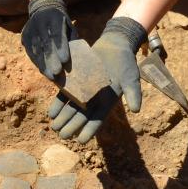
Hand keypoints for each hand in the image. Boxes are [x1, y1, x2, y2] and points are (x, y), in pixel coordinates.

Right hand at [21, 0, 75, 78]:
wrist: (43, 8)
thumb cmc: (60, 21)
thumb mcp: (68, 25)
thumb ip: (71, 37)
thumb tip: (77, 55)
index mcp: (53, 18)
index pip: (57, 34)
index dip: (61, 48)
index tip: (65, 61)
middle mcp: (40, 23)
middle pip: (46, 44)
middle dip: (52, 59)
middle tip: (57, 72)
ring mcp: (31, 30)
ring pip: (37, 49)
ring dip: (44, 64)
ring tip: (51, 76)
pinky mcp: (25, 36)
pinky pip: (30, 52)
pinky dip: (37, 62)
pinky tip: (44, 71)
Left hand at [44, 17, 146, 143]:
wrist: (114, 47)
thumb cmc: (125, 64)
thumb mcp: (131, 78)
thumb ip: (134, 93)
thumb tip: (136, 109)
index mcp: (106, 104)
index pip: (97, 121)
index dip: (89, 131)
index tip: (81, 141)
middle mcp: (93, 101)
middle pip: (81, 117)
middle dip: (71, 127)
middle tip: (62, 136)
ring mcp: (82, 92)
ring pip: (70, 109)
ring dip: (62, 119)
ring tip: (54, 127)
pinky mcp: (74, 82)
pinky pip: (64, 97)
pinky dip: (57, 105)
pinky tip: (51, 113)